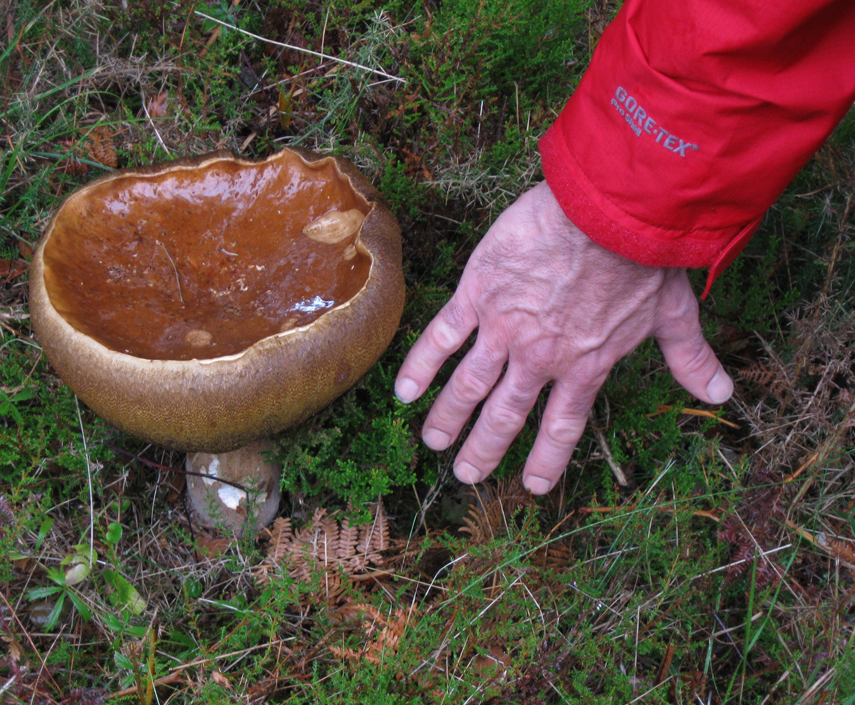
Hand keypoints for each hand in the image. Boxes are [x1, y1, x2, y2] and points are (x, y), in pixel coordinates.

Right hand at [394, 181, 732, 494]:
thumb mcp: (673, 314)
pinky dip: (422, 366)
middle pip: (505, 417)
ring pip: (468, 386)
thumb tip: (722, 394)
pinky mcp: (478, 296)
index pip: (562, 427)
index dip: (546, 459)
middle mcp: (539, 359)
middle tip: (467, 475)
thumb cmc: (643, 260)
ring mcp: (504, 330)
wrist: (609, 214)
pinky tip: (404, 392)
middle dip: (484, 450)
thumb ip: (689, 359)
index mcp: (585, 367)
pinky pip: (442, 338)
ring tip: (432, 442)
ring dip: (448, 418)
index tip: (532, 486)